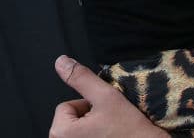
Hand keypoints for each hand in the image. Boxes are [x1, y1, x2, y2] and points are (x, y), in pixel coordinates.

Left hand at [50, 55, 164, 137]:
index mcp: (61, 133)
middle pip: (71, 120)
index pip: (67, 106)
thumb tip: (62, 62)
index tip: (104, 113)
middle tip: (110, 124)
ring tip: (113, 133)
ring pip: (81, 131)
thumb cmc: (132, 132)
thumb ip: (81, 78)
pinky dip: (98, 137)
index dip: (87, 105)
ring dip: (95, 129)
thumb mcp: (106, 97)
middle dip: (90, 118)